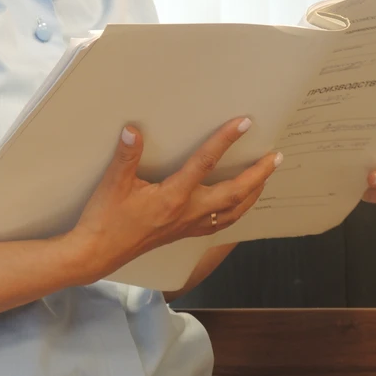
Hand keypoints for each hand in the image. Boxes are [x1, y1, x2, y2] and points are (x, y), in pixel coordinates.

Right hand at [72, 118, 280, 279]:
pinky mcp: (184, 233)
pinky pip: (220, 224)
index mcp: (173, 196)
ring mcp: (188, 225)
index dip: (225, 141)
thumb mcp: (113, 184)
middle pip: (234, 193)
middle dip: (258, 175)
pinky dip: (236, 212)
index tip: (244, 123)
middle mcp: (187, 212)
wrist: (99, 252)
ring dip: (253, 194)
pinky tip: (239, 205)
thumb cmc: (106, 219)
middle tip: (276, 158)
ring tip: (266, 178)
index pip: (206, 163)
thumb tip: (133, 130)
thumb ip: (126, 156)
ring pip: (232, 212)